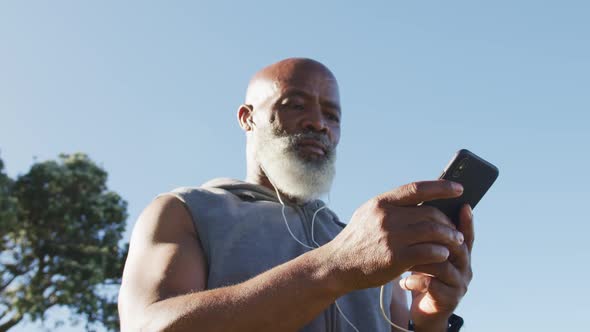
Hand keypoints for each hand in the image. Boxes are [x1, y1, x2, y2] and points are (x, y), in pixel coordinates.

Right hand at [324, 181, 464, 291]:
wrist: (338, 265)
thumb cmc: (358, 241)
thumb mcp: (368, 215)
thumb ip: (391, 207)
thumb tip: (422, 200)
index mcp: (381, 203)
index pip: (416, 188)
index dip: (440, 187)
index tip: (459, 189)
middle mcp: (386, 216)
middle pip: (429, 213)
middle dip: (447, 221)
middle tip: (456, 229)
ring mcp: (391, 237)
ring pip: (433, 231)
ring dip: (449, 237)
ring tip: (456, 242)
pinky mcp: (395, 258)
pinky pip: (428, 252)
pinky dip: (440, 252)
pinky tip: (444, 255)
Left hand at [400, 204, 473, 330]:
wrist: (424, 310)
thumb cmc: (422, 275)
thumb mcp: (425, 252)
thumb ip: (425, 233)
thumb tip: (415, 203)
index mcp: (459, 251)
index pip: (464, 231)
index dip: (465, 219)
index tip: (463, 204)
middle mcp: (464, 265)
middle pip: (456, 244)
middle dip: (434, 236)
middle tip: (411, 231)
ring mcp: (459, 283)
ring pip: (443, 264)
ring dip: (421, 259)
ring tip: (403, 259)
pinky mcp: (449, 300)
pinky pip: (433, 286)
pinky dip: (415, 281)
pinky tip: (402, 281)